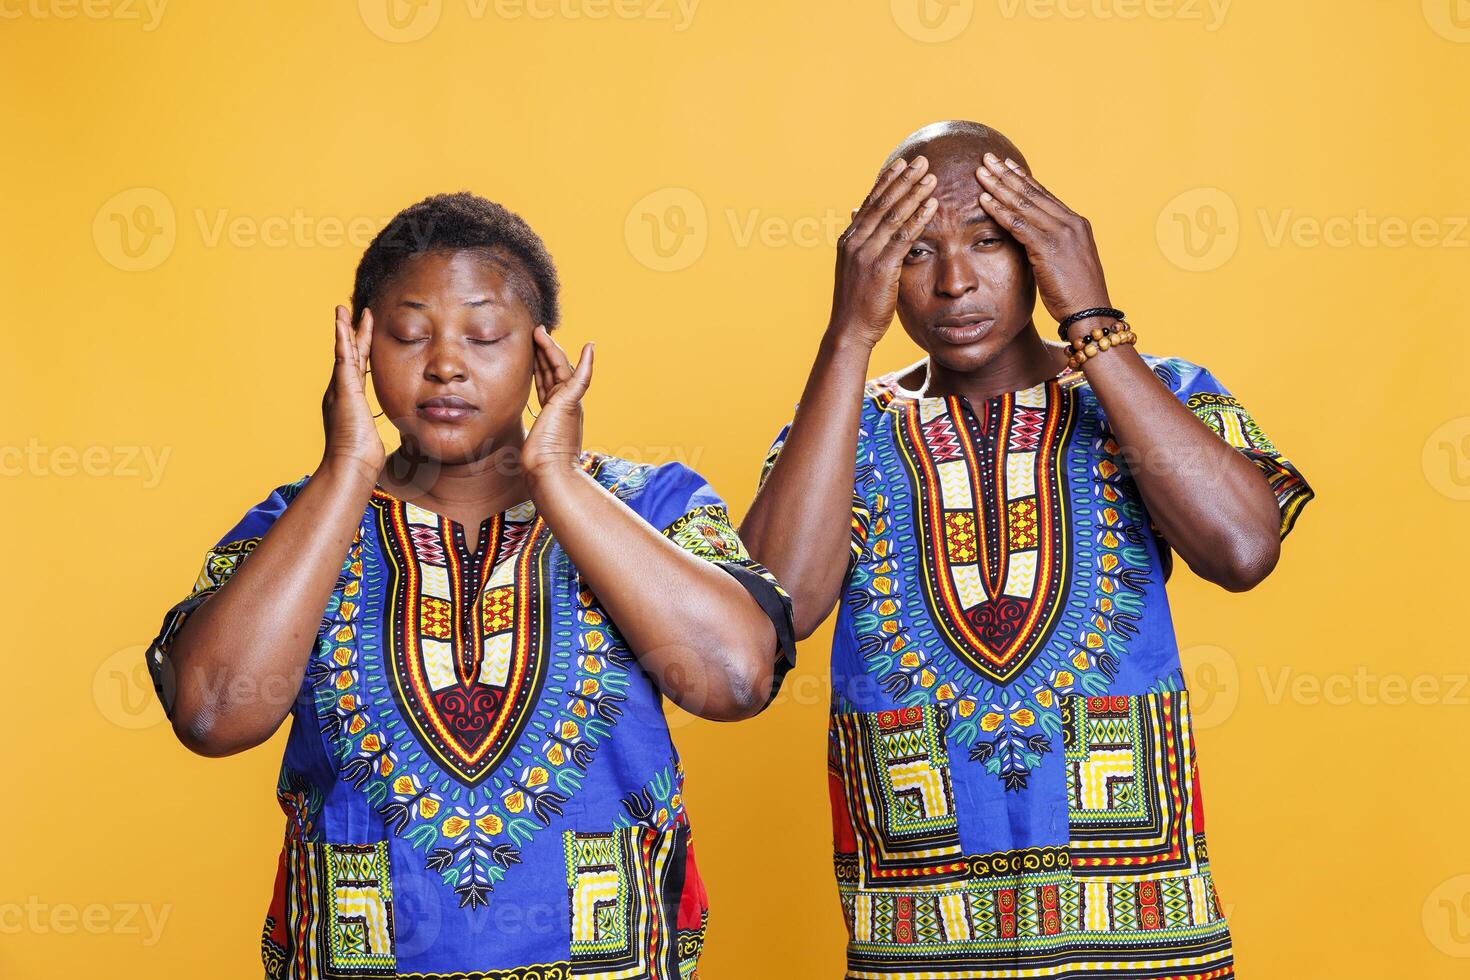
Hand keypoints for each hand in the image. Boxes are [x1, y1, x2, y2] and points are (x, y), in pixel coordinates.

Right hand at [321, 305, 383, 477]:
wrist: (350, 466)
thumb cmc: (362, 459)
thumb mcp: (373, 439)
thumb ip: (378, 433)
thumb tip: (392, 441)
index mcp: (349, 401)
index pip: (357, 369)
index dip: (361, 350)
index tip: (365, 335)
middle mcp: (340, 392)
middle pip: (349, 355)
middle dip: (352, 334)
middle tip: (352, 313)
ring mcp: (340, 389)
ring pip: (344, 351)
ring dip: (345, 329)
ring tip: (344, 310)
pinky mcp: (343, 388)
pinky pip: (343, 357)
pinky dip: (342, 338)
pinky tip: (343, 322)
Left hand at [521, 325, 592, 481]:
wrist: (548, 472)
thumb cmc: (538, 464)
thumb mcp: (528, 441)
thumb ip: (527, 433)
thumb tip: (516, 447)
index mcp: (555, 411)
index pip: (547, 380)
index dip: (540, 363)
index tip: (532, 348)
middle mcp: (565, 405)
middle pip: (555, 370)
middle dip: (545, 350)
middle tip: (536, 331)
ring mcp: (570, 403)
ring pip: (562, 368)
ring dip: (553, 348)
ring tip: (542, 331)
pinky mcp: (571, 402)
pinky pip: (581, 378)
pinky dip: (586, 363)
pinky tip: (589, 347)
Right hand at [829, 155, 939, 347]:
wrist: (849, 330)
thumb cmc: (858, 303)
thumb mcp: (857, 269)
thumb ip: (864, 246)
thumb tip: (865, 226)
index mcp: (849, 240)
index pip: (870, 202)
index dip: (887, 181)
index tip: (902, 164)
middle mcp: (854, 242)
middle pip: (882, 203)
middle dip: (903, 180)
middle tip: (922, 161)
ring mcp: (866, 254)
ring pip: (893, 215)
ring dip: (914, 193)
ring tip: (931, 176)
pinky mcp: (880, 268)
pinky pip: (903, 237)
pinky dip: (918, 218)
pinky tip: (932, 205)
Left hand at [975, 153, 1111, 326]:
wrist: (1090, 313)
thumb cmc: (1076, 296)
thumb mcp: (1065, 264)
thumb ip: (1050, 246)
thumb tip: (1029, 241)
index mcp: (1076, 224)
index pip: (1044, 195)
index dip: (1023, 178)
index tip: (1006, 165)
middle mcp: (1070, 223)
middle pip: (1032, 192)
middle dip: (1007, 174)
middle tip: (988, 158)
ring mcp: (1061, 233)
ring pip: (1023, 203)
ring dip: (998, 186)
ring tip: (980, 172)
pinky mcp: (1048, 247)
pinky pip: (1017, 223)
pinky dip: (999, 210)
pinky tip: (983, 200)